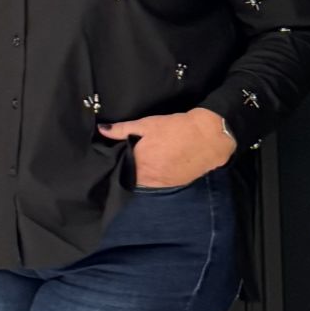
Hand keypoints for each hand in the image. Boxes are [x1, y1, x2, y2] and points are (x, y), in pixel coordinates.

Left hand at [97, 107, 235, 186]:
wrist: (207, 138)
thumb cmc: (176, 128)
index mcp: (137, 160)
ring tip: (138, 165)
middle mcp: (146, 176)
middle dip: (124, 171)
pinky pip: (153, 186)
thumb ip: (122, 129)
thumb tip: (102, 130)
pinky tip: (152, 170)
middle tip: (123, 160)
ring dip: (136, 177)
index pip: (117, 167)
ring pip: (139, 184)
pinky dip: (149, 180)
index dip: (114, 162)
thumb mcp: (147, 124)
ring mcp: (158, 183)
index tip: (110, 157)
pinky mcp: (170, 186)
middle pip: (127, 178)